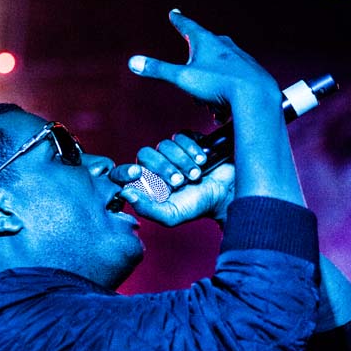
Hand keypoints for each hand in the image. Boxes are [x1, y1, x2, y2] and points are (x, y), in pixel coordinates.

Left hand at [110, 130, 235, 226]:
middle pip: (145, 154)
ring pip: (164, 145)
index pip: (124, 172)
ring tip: (196, 174)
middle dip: (164, 168)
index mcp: (147, 184)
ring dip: (182, 161)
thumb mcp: (171, 214)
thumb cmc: (198, 206)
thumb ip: (148, 208)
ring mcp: (171, 153)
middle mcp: (155, 168)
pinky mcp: (186, 142)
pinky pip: (180, 136)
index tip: (136, 173)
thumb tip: (125, 194)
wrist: (226, 193)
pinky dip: (191, 148)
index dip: (125, 171)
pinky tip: (202, 160)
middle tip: (180, 181)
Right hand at [128, 9, 282, 117]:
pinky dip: (223, 94)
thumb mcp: (182, 78)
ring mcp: (238, 57)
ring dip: (209, 87)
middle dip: (193, 69)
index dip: (178, 20)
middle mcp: (223, 45)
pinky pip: (229, 82)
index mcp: (205, 41)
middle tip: (194, 86)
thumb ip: (158, 70)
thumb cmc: (219, 84)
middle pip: (201, 51)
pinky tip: (224, 107)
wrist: (255, 95)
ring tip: (211, 103)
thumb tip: (133, 62)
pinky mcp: (249, 71)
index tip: (174, 13)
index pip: (187, 25)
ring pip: (215, 70)